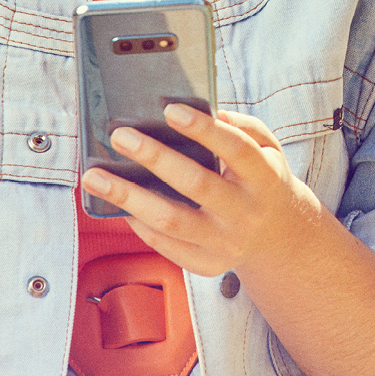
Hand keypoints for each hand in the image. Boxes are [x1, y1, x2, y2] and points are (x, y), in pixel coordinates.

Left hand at [80, 106, 327, 279]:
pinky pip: (165, 244)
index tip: (170, 109)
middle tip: (120, 136)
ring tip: (94, 177)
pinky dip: (139, 223)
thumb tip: (206, 112)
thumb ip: (243, 127)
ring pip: (171, 220)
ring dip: (128, 197)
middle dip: (155, 157)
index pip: (236, 150)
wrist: (280, 238)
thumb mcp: (268, 149)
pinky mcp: (207, 265)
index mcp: (265, 178)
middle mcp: (246, 213)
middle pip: (196, 184)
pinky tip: (118, 203)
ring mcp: (226, 243)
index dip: (204, 130)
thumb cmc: (262, 180)